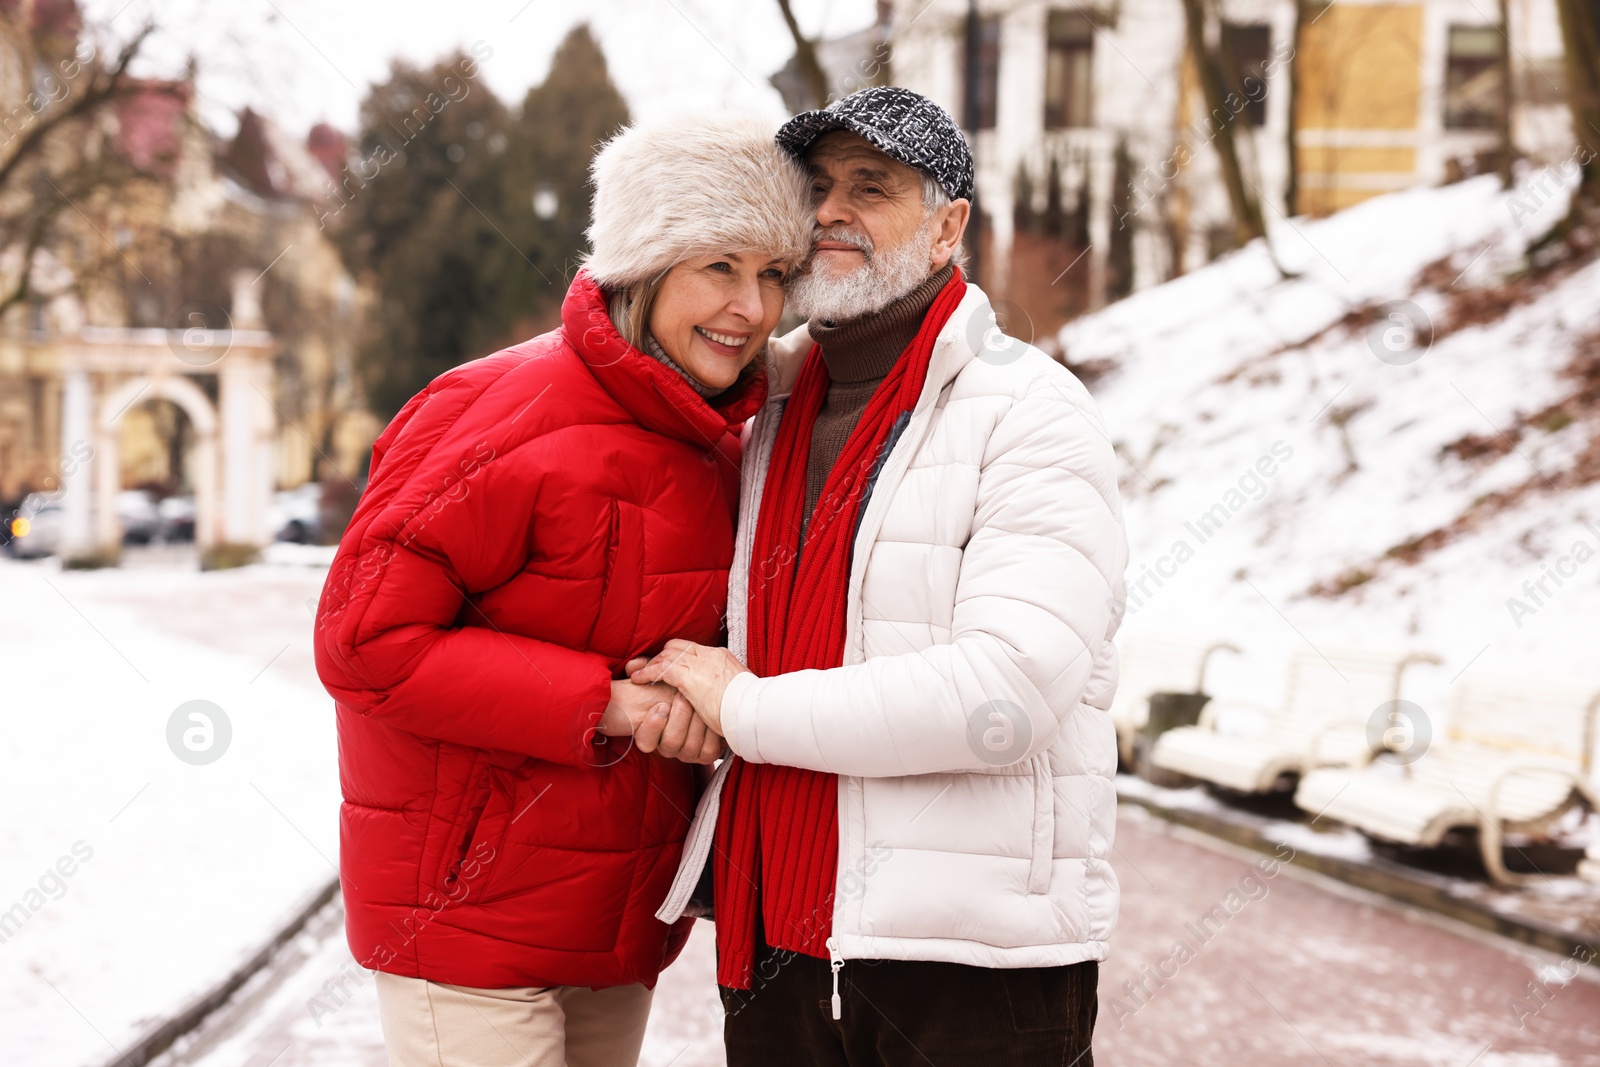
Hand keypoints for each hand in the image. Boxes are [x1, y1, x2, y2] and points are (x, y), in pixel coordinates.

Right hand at [602, 678, 723, 764]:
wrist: (712, 699)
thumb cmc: (678, 689)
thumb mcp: (662, 680)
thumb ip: (646, 671)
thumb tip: (632, 666)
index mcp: (653, 734)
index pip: (646, 742)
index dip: (652, 726)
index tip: (661, 706)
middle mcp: (669, 747)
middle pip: (670, 743)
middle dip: (679, 716)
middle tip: (683, 696)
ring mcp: (689, 752)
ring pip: (689, 747)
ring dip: (695, 721)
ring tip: (700, 702)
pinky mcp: (708, 753)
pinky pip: (709, 749)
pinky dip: (711, 732)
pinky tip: (713, 718)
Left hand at [628, 641, 748, 736]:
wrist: (754, 710)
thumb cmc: (750, 707)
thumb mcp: (739, 690)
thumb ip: (727, 686)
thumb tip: (725, 693)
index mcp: (722, 657)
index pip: (693, 649)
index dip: (677, 656)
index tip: (669, 665)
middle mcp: (709, 655)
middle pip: (678, 647)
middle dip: (662, 657)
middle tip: (650, 669)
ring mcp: (699, 663)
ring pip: (668, 655)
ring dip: (652, 664)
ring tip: (640, 674)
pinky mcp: (689, 676)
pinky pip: (661, 668)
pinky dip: (648, 672)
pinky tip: (639, 679)